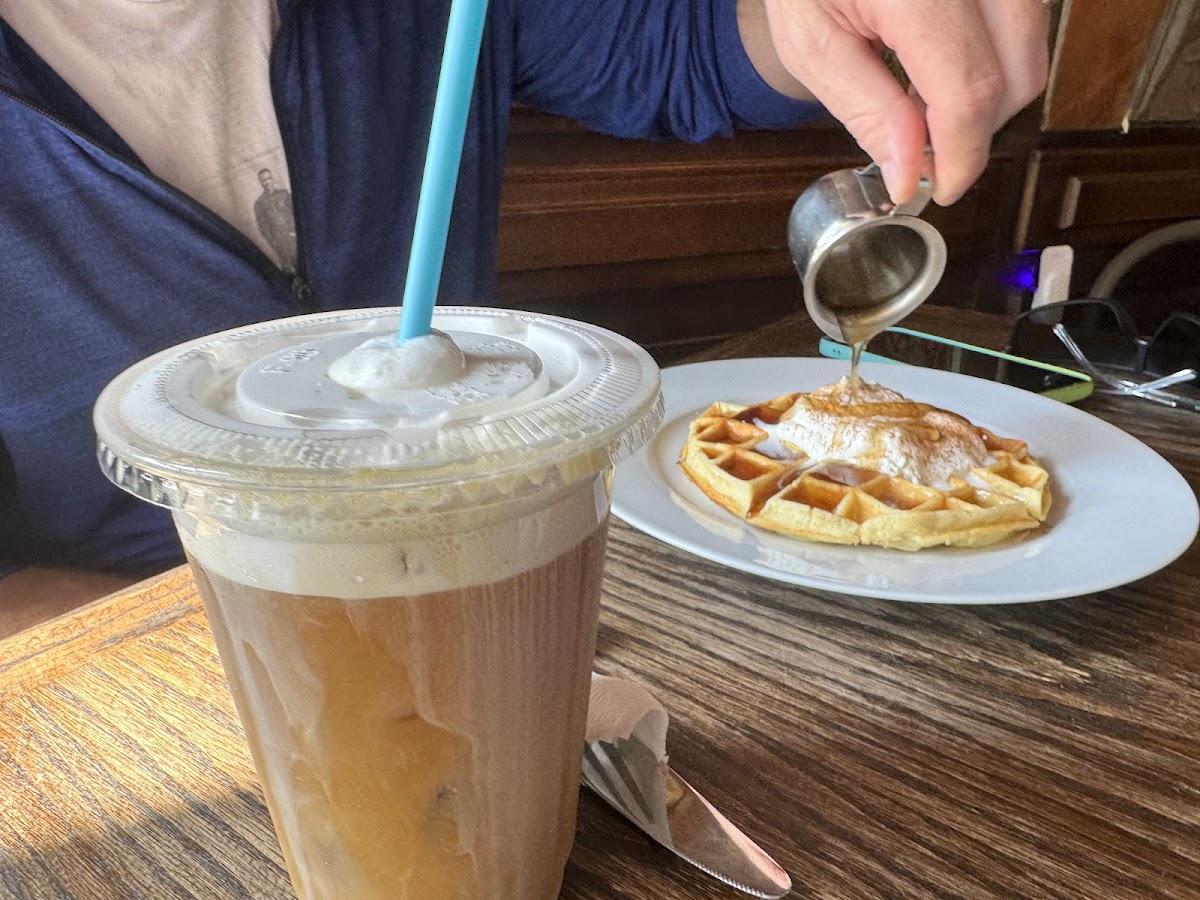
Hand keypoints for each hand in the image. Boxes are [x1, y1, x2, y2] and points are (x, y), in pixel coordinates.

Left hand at [760, 0, 1050, 204]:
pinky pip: (1027, 21)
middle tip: (924, 150)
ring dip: (988, 95)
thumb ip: (867, 109)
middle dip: (976, 129)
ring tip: (924, 101)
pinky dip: (994, 58)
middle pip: (1017, 75)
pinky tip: (942, 64)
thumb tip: (911, 173)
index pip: (968, 90)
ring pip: (1032, 49)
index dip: (960, 155)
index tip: (939, 188)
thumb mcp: (813, 43)